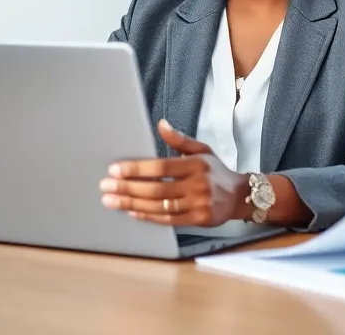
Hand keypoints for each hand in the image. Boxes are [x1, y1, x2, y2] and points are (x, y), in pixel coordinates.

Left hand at [99, 119, 249, 226]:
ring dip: (132, 203)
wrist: (239, 196)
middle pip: (156, 188)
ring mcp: (198, 204)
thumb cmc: (216, 171)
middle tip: (105, 186)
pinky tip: (132, 212)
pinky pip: (168, 219)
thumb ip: (179, 139)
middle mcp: (198, 184)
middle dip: (127, 188)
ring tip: (111, 201)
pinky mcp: (198, 220)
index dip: (136, 169)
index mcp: (196, 164)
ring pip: (159, 205)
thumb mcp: (202, 150)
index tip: (114, 169)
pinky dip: (148, 216)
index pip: (160, 167)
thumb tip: (160, 124)